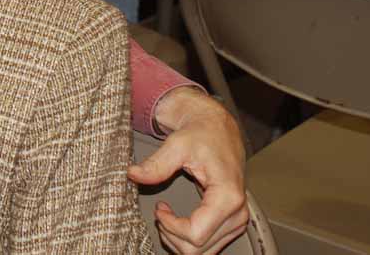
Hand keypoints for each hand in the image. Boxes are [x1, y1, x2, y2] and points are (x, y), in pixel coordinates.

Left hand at [128, 87, 247, 253]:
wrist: (217, 128)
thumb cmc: (201, 134)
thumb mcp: (176, 145)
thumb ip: (156, 164)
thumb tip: (133, 174)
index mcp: (227, 195)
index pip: (195, 234)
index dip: (170, 226)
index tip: (159, 208)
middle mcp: (237, 212)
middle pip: (198, 249)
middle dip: (172, 235)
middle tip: (160, 212)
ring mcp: (237, 220)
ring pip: (203, 253)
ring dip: (178, 240)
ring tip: (167, 215)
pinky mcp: (232, 222)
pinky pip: (208, 246)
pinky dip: (187, 240)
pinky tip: (177, 220)